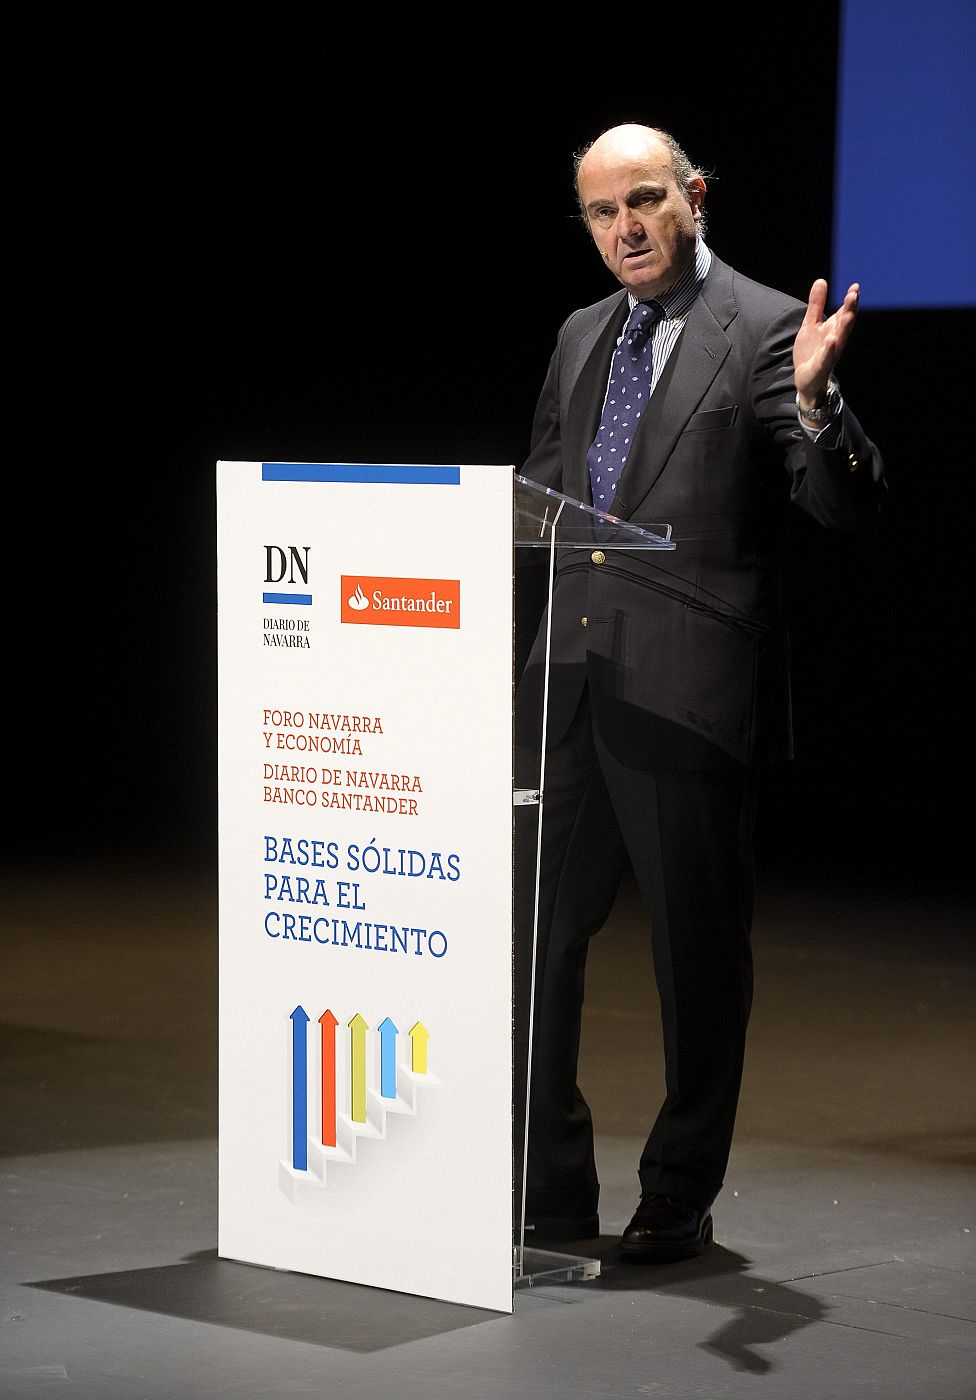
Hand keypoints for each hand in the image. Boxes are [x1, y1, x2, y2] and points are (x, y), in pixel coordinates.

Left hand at [793, 279, 858, 408]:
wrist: (805, 379)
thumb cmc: (811, 351)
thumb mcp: (810, 324)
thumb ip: (816, 304)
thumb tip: (821, 280)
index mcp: (834, 329)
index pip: (844, 312)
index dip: (850, 301)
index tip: (855, 287)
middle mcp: (835, 340)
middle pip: (845, 324)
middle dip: (850, 309)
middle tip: (854, 295)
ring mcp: (829, 354)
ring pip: (839, 340)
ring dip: (844, 327)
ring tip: (848, 314)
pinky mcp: (820, 367)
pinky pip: (826, 358)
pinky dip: (829, 349)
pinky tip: (831, 340)